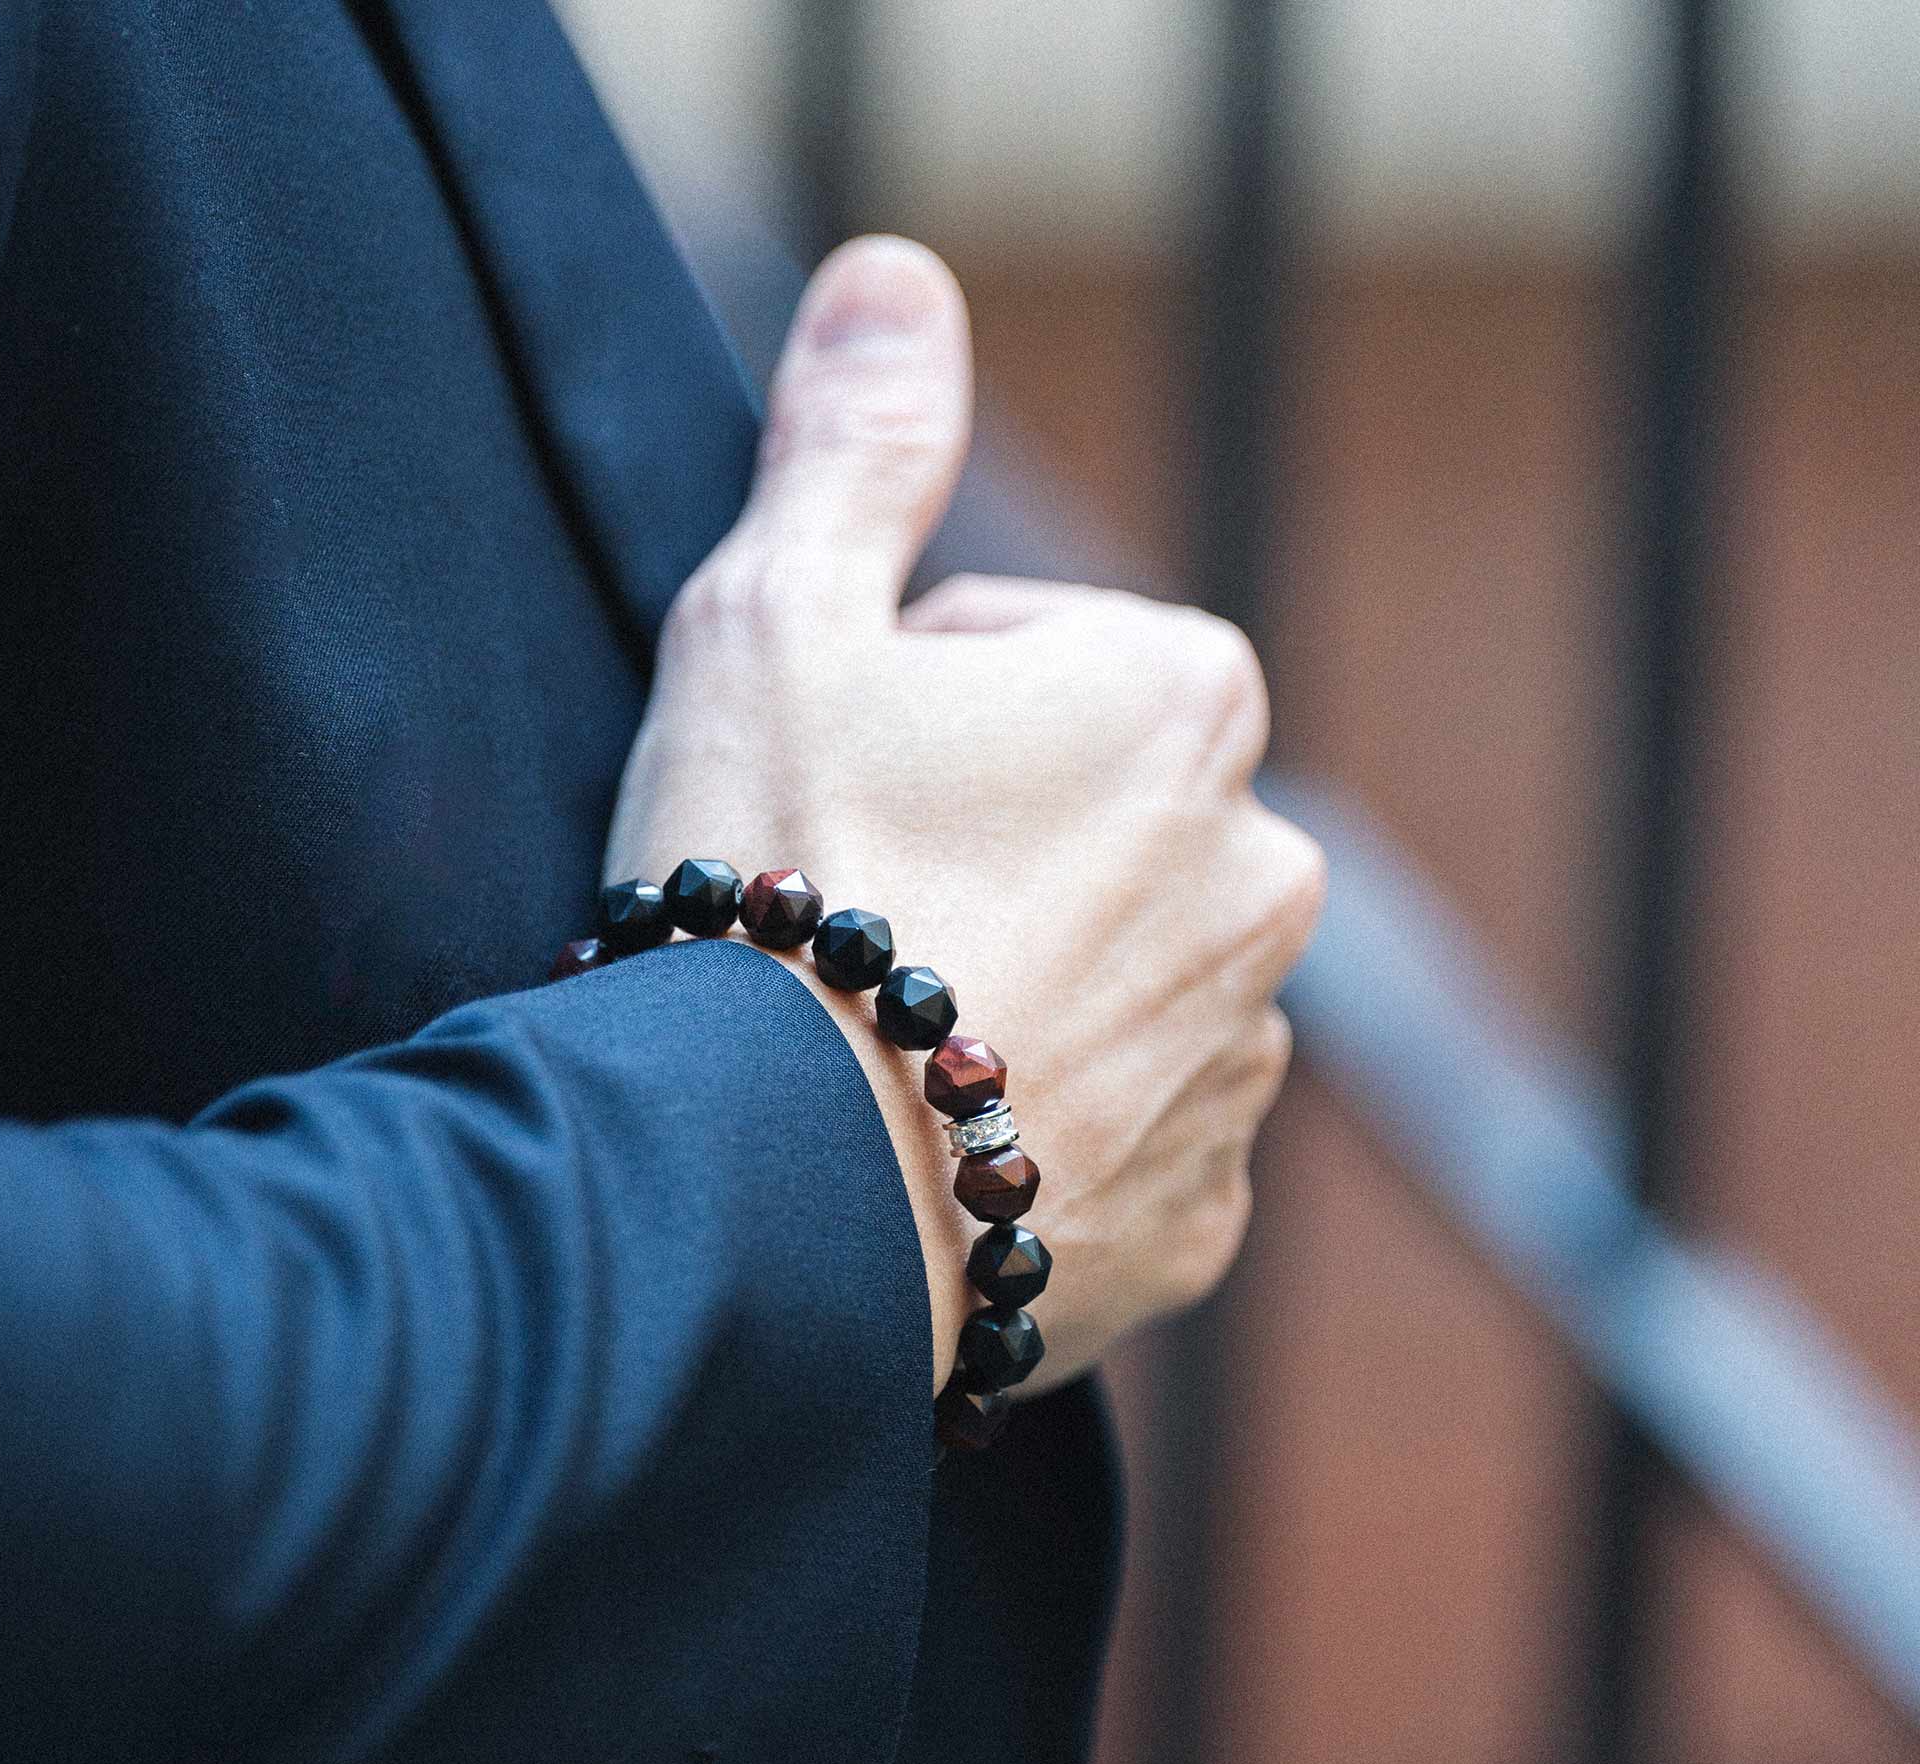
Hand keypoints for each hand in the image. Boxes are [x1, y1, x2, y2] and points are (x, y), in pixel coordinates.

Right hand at [605, 236, 1322, 1398]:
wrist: (766, 1195)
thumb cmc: (775, 883)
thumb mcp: (781, 613)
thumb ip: (861, 441)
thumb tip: (901, 277)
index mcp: (1186, 703)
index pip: (1045, 658)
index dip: (911, 707)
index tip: (830, 783)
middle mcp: (1262, 880)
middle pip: (1096, 827)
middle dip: (988, 846)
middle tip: (846, 916)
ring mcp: (1237, 1065)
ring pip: (1120, 986)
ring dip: (1026, 993)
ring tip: (878, 1045)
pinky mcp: (1196, 1221)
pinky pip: (1125, 1144)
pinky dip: (1046, 1137)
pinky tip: (931, 1147)